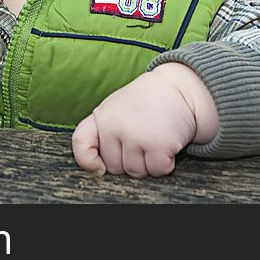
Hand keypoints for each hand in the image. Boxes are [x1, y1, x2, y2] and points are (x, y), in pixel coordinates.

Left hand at [71, 63, 217, 177]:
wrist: (178, 88)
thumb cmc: (145, 104)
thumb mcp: (116, 109)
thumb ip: (102, 132)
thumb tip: (98, 169)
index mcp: (101, 116)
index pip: (81, 143)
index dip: (88, 161)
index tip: (100, 168)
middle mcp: (114, 126)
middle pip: (115, 167)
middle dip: (129, 161)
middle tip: (143, 138)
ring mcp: (136, 135)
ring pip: (137, 172)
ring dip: (149, 163)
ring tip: (154, 138)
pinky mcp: (159, 144)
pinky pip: (158, 170)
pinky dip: (166, 164)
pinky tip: (167, 143)